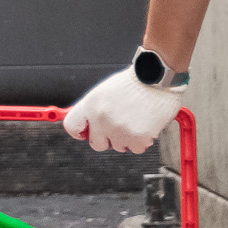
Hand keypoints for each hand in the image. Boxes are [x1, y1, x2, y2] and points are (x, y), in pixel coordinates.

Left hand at [62, 65, 183, 153]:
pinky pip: (136, 149)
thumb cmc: (133, 83)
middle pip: (96, 144)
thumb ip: (92, 110)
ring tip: (135, 119)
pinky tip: (144, 124)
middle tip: (119, 125)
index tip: (87, 132)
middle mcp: (102, 119)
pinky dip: (142, 141)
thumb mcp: (103, 92)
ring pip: (119, 147)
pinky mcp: (138, 138)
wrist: (155, 78)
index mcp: (90, 105)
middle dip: (107, 138)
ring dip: (127, 139)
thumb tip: (86, 127)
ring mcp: (120, 130)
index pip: (72, 127)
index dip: (80, 132)